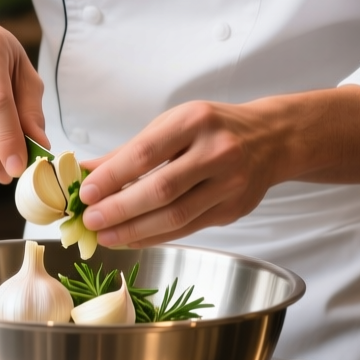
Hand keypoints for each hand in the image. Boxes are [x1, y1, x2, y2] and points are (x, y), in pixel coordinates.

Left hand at [76, 86, 359, 247]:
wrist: (272, 139)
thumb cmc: (212, 128)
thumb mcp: (172, 124)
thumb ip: (130, 150)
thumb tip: (87, 171)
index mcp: (194, 122)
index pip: (146, 153)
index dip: (113, 176)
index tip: (87, 192)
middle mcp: (216, 152)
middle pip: (161, 190)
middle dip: (120, 209)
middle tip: (91, 220)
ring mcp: (229, 184)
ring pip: (176, 216)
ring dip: (134, 230)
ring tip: (104, 235)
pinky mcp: (233, 210)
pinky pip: (187, 228)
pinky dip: (155, 236)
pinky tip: (131, 238)